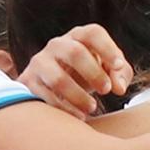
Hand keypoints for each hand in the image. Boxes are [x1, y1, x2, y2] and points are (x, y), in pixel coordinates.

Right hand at [18, 25, 132, 116]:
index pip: (92, 33)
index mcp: (79, 37)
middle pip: (75, 53)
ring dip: (79, 96)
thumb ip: (121, 75)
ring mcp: (40, 62)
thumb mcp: (107, 71)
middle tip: (106, 90)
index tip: (118, 66)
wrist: (51, 86)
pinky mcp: (29, 81)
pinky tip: (80, 116)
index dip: (107, 48)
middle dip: (94, 74)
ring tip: (93, 107)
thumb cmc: (87, 75)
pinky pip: (46, 97)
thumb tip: (119, 87)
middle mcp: (57, 45)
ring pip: (58, 78)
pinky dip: (65, 109)